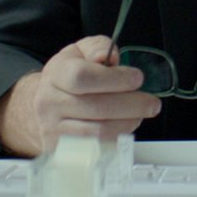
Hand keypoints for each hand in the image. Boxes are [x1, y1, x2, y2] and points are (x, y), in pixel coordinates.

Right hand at [0, 35, 159, 156]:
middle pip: (96, 107)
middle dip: (132, 105)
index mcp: (56, 74)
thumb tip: (111, 57)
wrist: (44, 105)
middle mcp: (50, 102)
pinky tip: (125, 127)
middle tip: (152, 103)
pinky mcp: (61, 149)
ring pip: (98, 131)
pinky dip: (116, 138)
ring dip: (128, 123)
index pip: (83, 77)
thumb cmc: (68, 77)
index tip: (137, 78)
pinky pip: (96, 147)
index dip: (115, 79)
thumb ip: (99, 48)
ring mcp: (53, 128)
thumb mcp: (80, 52)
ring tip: (140, 115)